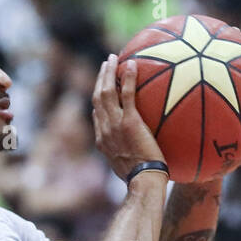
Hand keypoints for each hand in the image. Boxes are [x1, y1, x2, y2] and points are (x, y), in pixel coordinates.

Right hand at [92, 54, 166, 181]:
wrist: (143, 181)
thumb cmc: (143, 180)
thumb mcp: (130, 168)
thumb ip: (132, 155)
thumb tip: (143, 153)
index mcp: (102, 141)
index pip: (97, 115)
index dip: (99, 99)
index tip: (103, 89)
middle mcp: (104, 130)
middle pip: (97, 98)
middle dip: (100, 79)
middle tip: (106, 65)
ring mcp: (115, 125)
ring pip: (106, 92)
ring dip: (108, 73)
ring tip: (113, 59)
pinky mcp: (129, 121)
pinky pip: (127, 94)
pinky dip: (128, 78)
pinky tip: (133, 65)